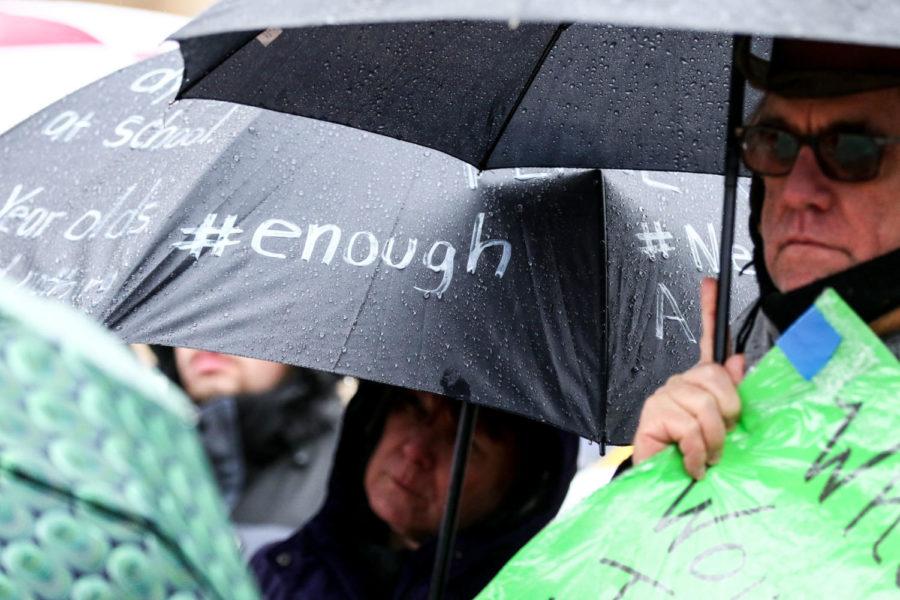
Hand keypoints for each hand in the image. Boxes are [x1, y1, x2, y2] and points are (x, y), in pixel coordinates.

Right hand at [632, 278, 744, 478]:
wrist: (666, 486)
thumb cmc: (694, 458)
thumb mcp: (721, 428)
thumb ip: (730, 395)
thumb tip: (737, 361)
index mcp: (699, 383)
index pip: (707, 340)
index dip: (708, 309)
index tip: (710, 281)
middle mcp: (679, 383)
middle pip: (715, 378)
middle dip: (727, 415)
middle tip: (721, 439)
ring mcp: (664, 396)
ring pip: (705, 408)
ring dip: (713, 441)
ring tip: (706, 456)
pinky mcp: (653, 414)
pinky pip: (690, 427)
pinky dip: (697, 452)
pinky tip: (692, 462)